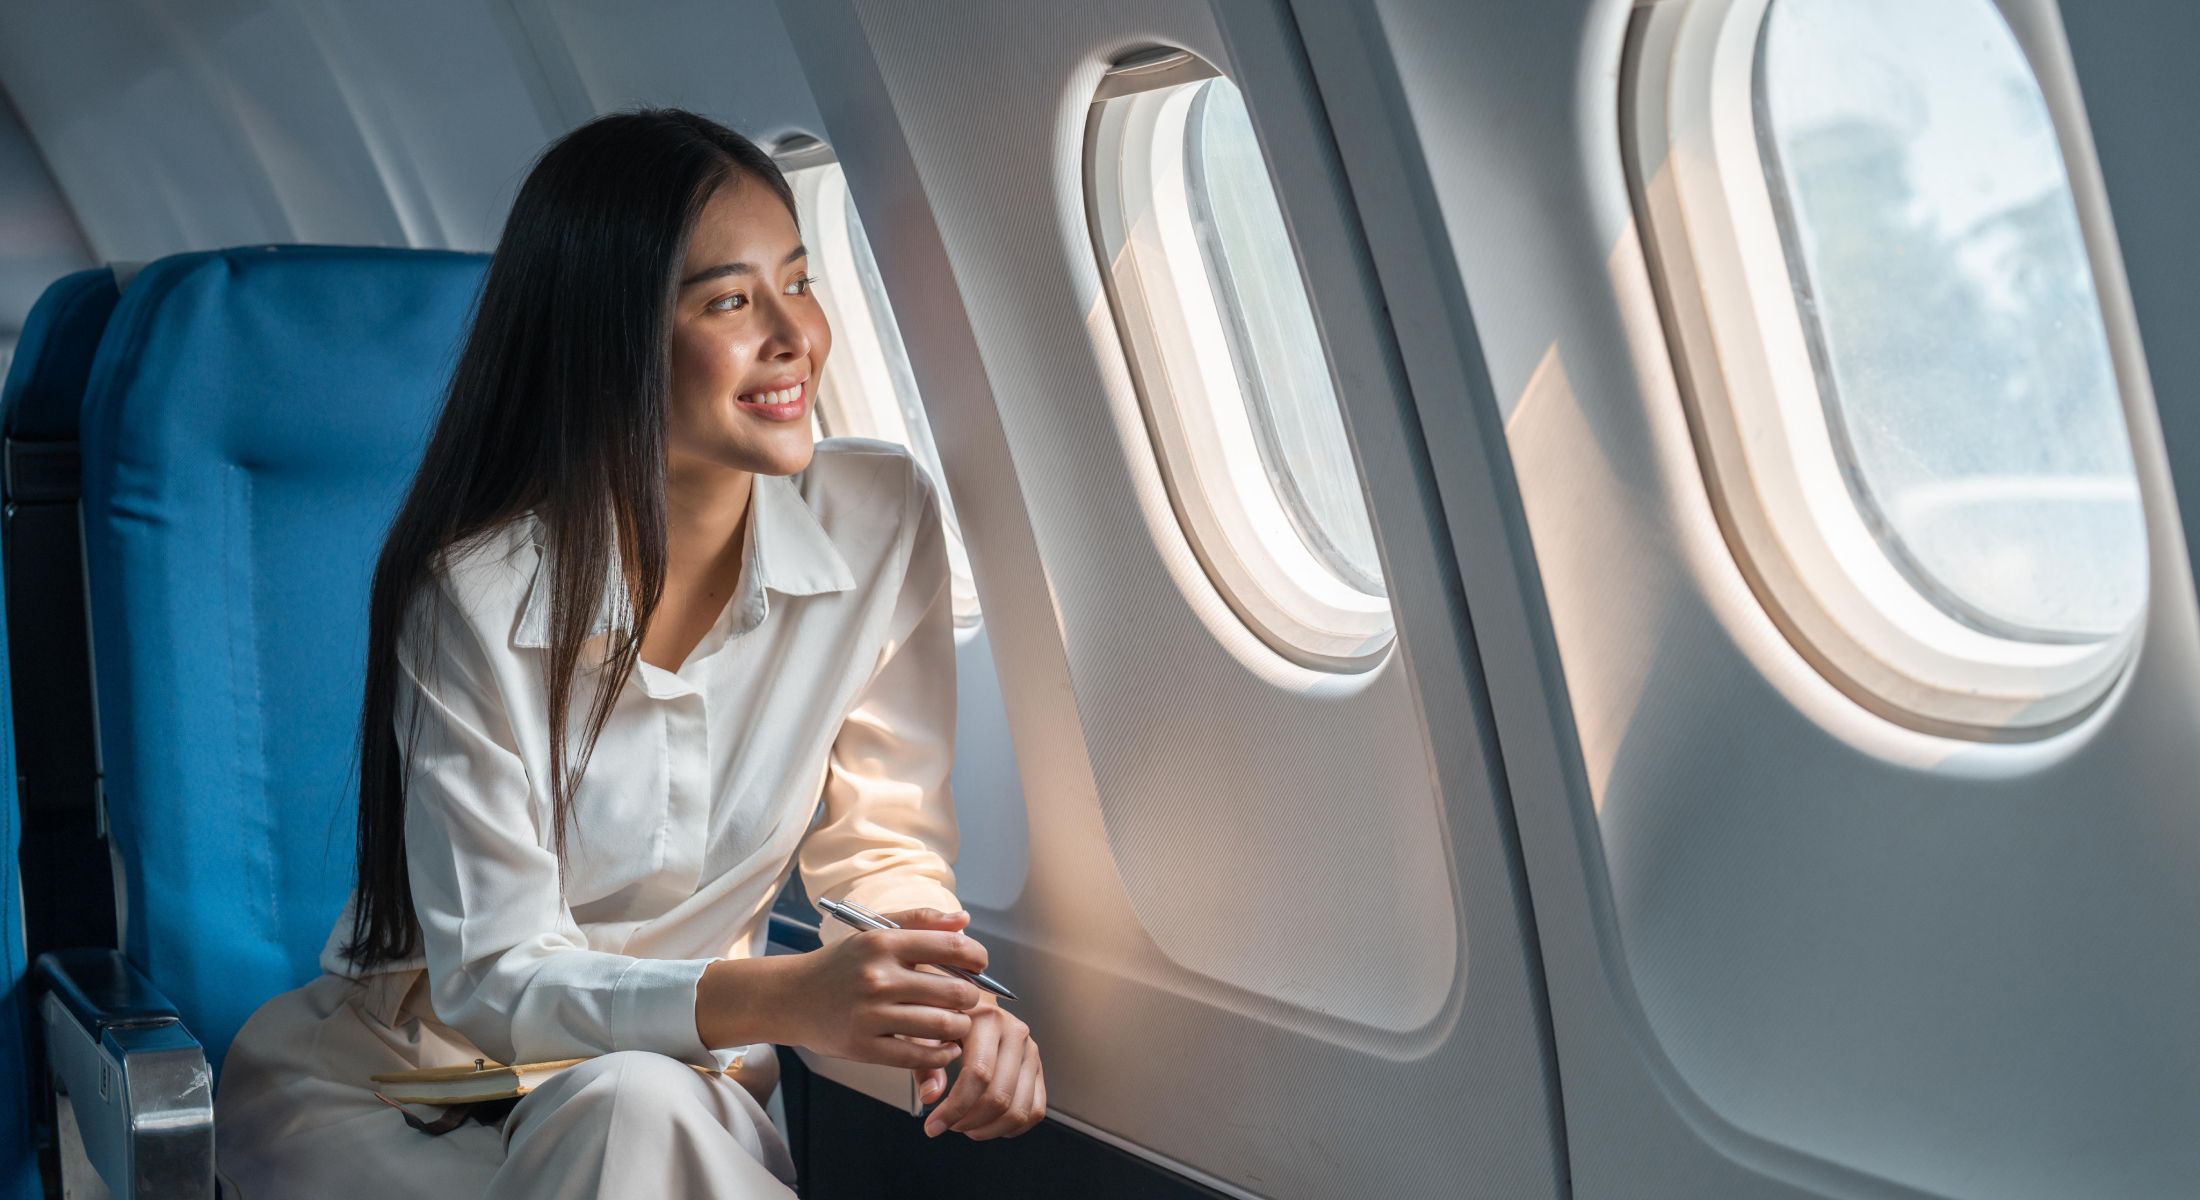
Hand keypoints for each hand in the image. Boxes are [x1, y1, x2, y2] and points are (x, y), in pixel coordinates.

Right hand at [775, 906, 987, 1070]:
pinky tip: (943, 1047)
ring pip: (943, 1026)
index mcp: (883, 943)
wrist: (789, 998)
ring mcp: (871, 1014)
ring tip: (957, 1024)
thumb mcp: (874, 932)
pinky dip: (941, 1054)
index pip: (951, 947)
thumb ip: (921, 921)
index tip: (979, 965)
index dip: (977, 958)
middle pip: (954, 992)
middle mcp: (878, 977)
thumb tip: (964, 920)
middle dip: (972, 998)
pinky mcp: (864, 1047)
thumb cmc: (840, 965)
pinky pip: (919, 1055)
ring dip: (960, 1028)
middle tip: (969, 1001)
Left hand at [923, 994, 1045, 1140]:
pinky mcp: (1038, 1069)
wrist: (971, 1007)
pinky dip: (1011, 1127)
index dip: (954, 1108)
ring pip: (1019, 1109)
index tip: (933, 1125)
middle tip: (949, 1125)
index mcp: (988, 1020)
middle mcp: (1016, 1034)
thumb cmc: (946, 1020)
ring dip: (989, 1129)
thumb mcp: (925, 1034)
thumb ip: (925, 1065)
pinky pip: (1035, 1110)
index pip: (978, 1074)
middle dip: (969, 1122)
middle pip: (1000, 1096)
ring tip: (966, 1126)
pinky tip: (988, 1124)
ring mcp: (1031, 1052)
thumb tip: (931, 1096)